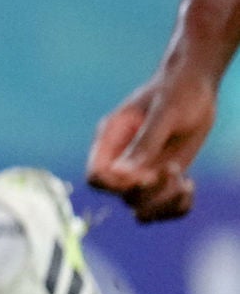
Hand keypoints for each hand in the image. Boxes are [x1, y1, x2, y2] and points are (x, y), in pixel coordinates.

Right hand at [88, 57, 210, 222]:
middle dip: (149, 193)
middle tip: (173, 170)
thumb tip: (122, 175)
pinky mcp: (164, 177)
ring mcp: (144, 170)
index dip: (117, 185)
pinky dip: (178, 207)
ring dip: (166, 203)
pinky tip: (190, 186)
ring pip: (141, 207)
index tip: (146, 175)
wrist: (197, 86)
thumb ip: (144, 144)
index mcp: (112, 140)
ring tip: (186, 183)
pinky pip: (164, 208)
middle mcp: (124, 159)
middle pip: (121, 196)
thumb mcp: (164, 114)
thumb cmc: (177, 91)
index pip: (96, 177)